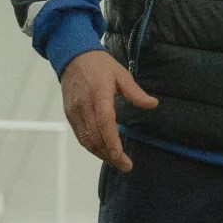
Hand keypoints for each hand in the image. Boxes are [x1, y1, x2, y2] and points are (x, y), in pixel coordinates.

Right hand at [61, 49, 156, 171]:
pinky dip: (91, 147)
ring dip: (101, 154)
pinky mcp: (69, 115)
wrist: (73, 57)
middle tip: (125, 165)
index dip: (112, 142)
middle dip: (110, 155)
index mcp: (99, 94)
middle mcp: (84, 105)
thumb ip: (136, 92)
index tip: (121, 156)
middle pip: (95, 137)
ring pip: (86, 140)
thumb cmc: (99, 65)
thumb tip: (152, 104)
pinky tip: (103, 151)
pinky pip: (80, 136)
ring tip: (116, 162)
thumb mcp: (121, 74)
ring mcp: (74, 111)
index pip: (104, 122)